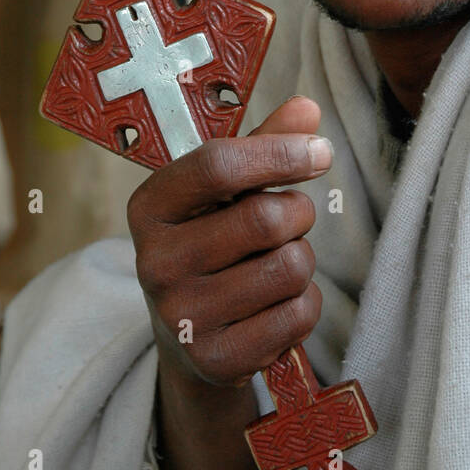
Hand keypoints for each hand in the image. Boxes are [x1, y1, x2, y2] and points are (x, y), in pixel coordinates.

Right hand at [127, 96, 329, 387]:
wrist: (187, 334)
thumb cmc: (213, 239)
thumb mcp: (225, 190)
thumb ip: (264, 144)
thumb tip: (307, 109)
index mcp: (149, 206)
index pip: (217, 165)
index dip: (279, 153)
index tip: (320, 150)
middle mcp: (154, 263)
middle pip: (267, 218)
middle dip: (299, 212)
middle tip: (289, 221)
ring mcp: (182, 317)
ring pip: (292, 268)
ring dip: (302, 260)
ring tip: (273, 266)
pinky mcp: (215, 360)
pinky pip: (298, 315)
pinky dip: (304, 305)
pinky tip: (274, 306)